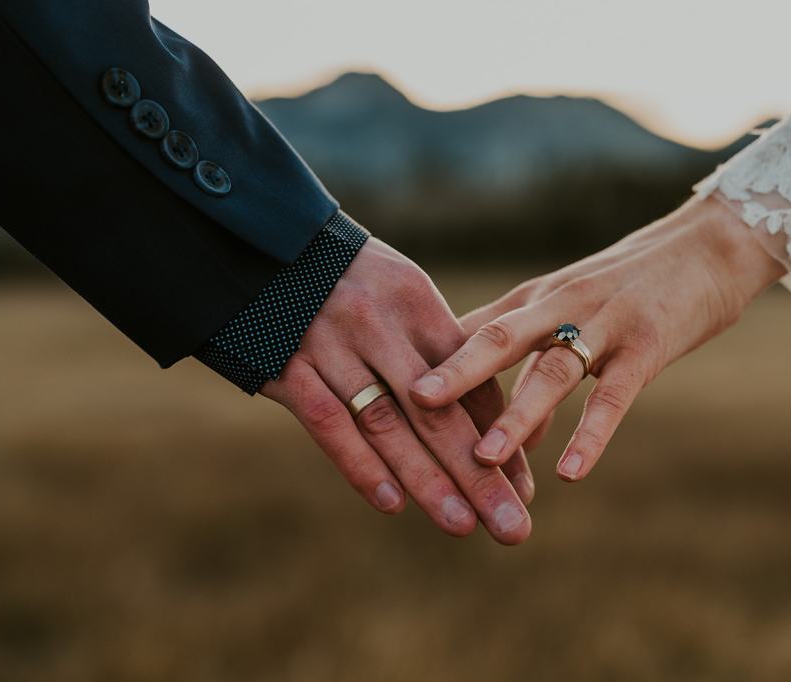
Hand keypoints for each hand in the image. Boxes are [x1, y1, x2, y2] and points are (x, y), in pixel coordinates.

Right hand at [260, 238, 533, 544]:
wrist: (264, 247)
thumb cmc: (351, 281)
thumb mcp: (402, 298)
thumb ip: (441, 355)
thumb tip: (493, 427)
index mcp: (416, 302)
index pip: (469, 380)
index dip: (500, 438)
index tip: (526, 489)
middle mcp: (378, 323)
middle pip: (437, 411)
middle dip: (479, 475)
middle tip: (513, 526)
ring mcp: (329, 345)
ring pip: (386, 424)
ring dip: (427, 480)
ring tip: (464, 525)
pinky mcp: (285, 365)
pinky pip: (327, 421)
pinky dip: (360, 464)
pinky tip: (392, 502)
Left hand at [409, 197, 784, 481]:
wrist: (709, 246)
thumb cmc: (628, 282)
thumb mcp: (563, 303)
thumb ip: (520, 352)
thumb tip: (482, 410)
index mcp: (532, 298)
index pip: (472, 331)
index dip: (430, 361)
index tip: (389, 388)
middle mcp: (559, 306)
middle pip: (498, 340)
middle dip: (454, 374)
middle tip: (411, 406)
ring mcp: (604, 324)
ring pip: (552, 370)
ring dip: (517, 414)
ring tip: (484, 457)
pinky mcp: (648, 346)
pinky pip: (615, 395)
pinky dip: (591, 433)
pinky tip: (570, 472)